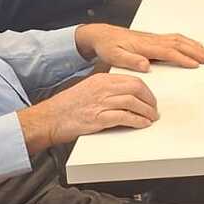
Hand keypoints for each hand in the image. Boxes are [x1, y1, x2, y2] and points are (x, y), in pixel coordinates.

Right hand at [17, 73, 157, 154]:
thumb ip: (107, 90)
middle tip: (154, 109)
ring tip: (150, 118)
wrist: (49, 119)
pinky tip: (142, 124)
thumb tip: (128, 96)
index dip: (146, 90)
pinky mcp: (97, 118)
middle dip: (149, 100)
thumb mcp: (88, 90)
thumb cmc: (67, 107)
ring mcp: (100, 103)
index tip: (150, 99)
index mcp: (100, 79)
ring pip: (132, 102)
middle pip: (136, 88)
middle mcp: (102, 88)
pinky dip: (137, 121)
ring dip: (146, 111)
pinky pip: (124, 117)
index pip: (132, 80)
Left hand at [75, 23, 203, 70]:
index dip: (183, 58)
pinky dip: (187, 41)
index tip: (195, 65)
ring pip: (179, 40)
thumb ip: (130, 61)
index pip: (168, 52)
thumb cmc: (108, 47)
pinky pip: (175, 38)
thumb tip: (146, 65)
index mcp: (145, 45)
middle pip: (179, 44)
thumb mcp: (114, 56)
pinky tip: (193, 46)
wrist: (101, 35)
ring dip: (194, 46)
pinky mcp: (154, 38)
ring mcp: (154, 38)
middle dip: (195, 51)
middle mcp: (152, 40)